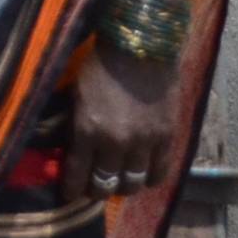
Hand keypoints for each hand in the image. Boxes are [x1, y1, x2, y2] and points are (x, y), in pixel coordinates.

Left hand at [73, 43, 180, 199]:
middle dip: (97, 191)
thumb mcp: (76, 95)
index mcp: (87, 130)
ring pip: (133, 184)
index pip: (77, 175)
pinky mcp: (167, 137)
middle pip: (106, 186)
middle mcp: (115, 142)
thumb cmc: (101, 65)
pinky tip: (144, 174)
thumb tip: (69, 152)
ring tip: (120, 181)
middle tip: (95, 187)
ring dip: (124, 186)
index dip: (72, 189)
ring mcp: (144, 142)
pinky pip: (160, 173)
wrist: (140, 44)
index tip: (70, 193)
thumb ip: (74, 127)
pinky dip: (150, 179)